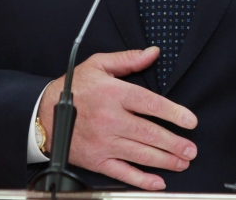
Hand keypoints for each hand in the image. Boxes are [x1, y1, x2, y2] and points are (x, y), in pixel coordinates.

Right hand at [38, 47, 197, 189]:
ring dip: (166, 160)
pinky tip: (157, 182)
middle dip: (175, 143)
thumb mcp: (98, 65)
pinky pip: (123, 173)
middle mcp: (111, 119)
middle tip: (191, 149)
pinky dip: (142, 180)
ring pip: (141, 154)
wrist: (44, 114)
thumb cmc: (74, 88)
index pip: (151, 104)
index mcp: (114, 94)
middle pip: (150, 133)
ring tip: (182, 162)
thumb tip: (152, 53)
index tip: (190, 121)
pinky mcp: (97, 160)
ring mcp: (104, 142)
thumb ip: (128, 59)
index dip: (174, 113)